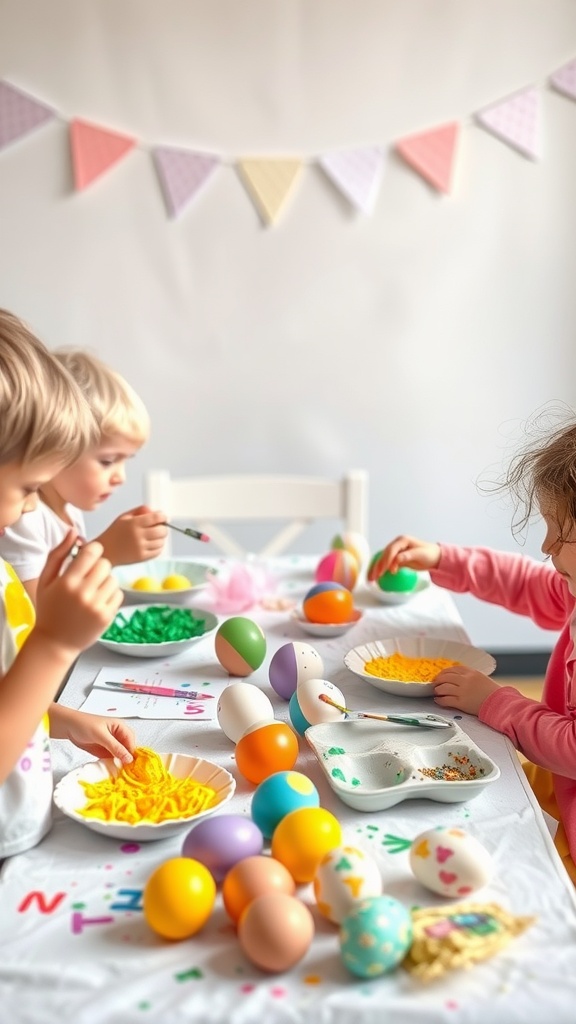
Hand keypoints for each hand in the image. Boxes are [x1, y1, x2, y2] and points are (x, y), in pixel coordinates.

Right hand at [34, 533, 122, 658]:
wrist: (55, 642)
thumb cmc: (49, 608)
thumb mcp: (46, 580)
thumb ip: (58, 553)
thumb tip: (74, 531)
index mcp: (67, 581)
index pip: (92, 552)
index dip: (93, 550)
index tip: (89, 556)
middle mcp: (84, 593)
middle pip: (105, 564)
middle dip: (98, 566)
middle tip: (89, 576)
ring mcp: (97, 606)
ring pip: (113, 579)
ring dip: (105, 581)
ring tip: (93, 590)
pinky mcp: (107, 616)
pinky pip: (118, 594)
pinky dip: (111, 595)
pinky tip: (98, 601)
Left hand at [50, 705, 134, 763]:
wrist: (68, 727)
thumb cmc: (84, 725)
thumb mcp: (101, 735)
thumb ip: (115, 747)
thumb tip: (129, 758)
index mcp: (120, 727)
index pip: (131, 741)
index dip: (132, 752)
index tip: (131, 764)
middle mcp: (117, 736)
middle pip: (128, 749)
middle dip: (127, 759)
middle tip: (126, 770)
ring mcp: (111, 744)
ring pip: (121, 756)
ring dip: (120, 763)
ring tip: (120, 773)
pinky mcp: (104, 751)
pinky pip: (112, 759)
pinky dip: (113, 765)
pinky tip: (113, 771)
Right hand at [97, 506, 167, 564]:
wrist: (105, 551)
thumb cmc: (115, 532)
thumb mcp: (124, 517)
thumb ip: (140, 511)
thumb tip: (156, 511)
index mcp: (134, 523)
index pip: (156, 518)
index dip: (162, 516)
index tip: (162, 517)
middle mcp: (138, 535)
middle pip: (162, 531)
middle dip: (163, 527)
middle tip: (158, 527)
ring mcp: (141, 547)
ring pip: (161, 541)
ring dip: (160, 538)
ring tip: (153, 536)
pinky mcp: (142, 557)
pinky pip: (158, 551)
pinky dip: (158, 547)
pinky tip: (151, 544)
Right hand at [367, 534, 441, 581]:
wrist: (435, 557)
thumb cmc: (429, 554)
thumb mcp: (420, 554)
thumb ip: (408, 556)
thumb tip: (396, 560)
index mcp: (402, 540)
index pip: (391, 550)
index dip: (387, 560)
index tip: (385, 571)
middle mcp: (397, 544)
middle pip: (384, 554)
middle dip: (378, 566)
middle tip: (375, 577)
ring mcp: (396, 550)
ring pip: (383, 559)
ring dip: (376, 569)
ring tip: (371, 579)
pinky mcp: (396, 558)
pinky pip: (386, 564)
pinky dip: (381, 570)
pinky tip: (376, 577)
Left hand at [433, 665, 501, 715]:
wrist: (500, 703)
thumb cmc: (493, 693)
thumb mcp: (482, 678)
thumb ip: (470, 677)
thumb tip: (457, 678)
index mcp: (471, 672)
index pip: (453, 669)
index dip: (444, 672)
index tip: (441, 675)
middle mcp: (466, 680)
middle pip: (446, 677)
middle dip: (438, 680)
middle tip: (436, 683)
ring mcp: (463, 691)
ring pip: (443, 688)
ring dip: (438, 690)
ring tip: (437, 692)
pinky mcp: (462, 703)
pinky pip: (446, 700)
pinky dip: (440, 700)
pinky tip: (439, 700)